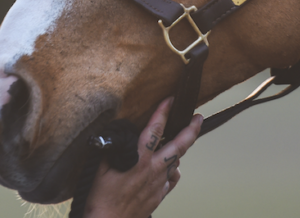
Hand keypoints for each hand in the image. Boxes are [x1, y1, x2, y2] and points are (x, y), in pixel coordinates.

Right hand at [83, 98, 202, 217]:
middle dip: (191, 129)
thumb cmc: (102, 199)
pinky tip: (170, 168)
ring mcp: (159, 184)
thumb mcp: (101, 168)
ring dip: (180, 150)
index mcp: (139, 160)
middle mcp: (153, 171)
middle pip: (179, 146)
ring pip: (177, 162)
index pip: (155, 130)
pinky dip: (173, 170)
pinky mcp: (159, 196)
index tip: (170, 100)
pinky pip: (171, 179)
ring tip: (182, 140)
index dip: (163, 112)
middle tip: (198, 117)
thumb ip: (114, 149)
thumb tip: (120, 136)